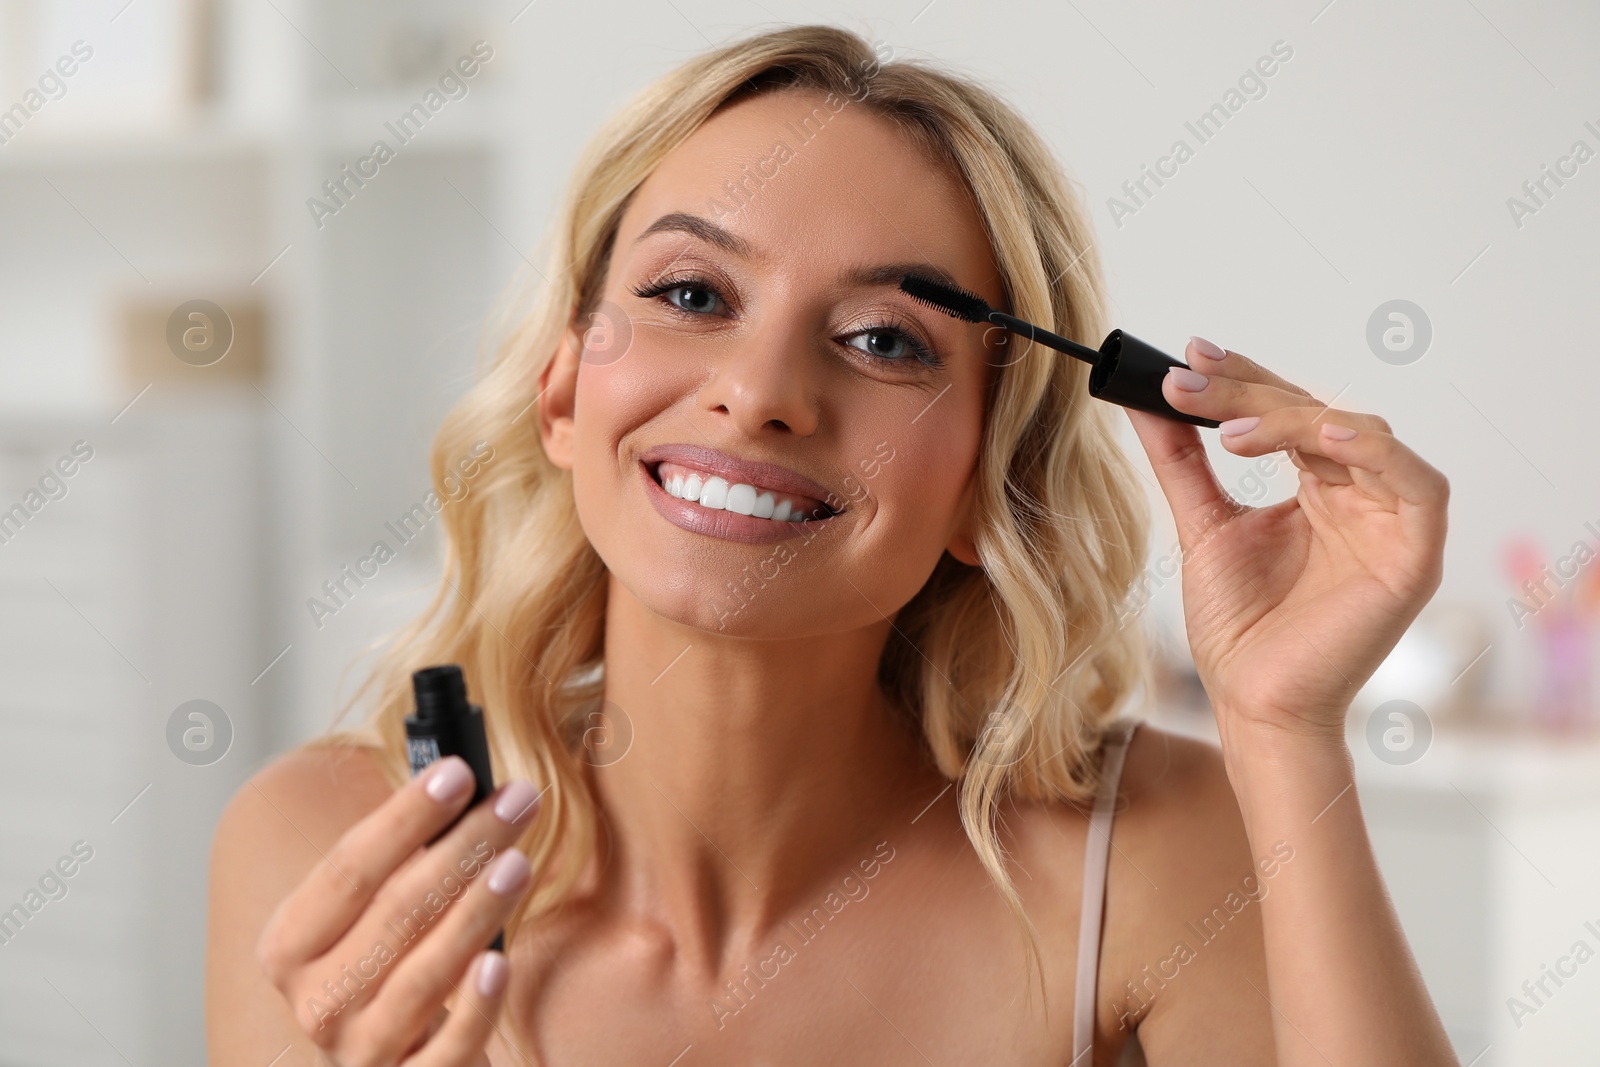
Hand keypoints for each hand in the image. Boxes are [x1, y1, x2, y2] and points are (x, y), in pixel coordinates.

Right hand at [255, 756, 540, 1064]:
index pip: (348, 869)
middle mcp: (316, 1000)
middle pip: (394, 913)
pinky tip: (500, 962)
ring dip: (474, 912)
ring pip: (421, 977)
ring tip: (519, 862)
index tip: (459, 771)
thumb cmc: (390, 968)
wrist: (394, 1066)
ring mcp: (359, 1051)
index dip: (405, 818)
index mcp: (290, 944)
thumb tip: (464, 783)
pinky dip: (474, 1007)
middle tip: (517, 801)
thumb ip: (403, 860)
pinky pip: (446, 1050)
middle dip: (463, 848)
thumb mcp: (376, 916)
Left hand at [1124, 337, 1448, 750]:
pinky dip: (1375, 452)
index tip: (1188, 356)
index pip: (1286, 412)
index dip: (1242, 378)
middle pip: (1316, 415)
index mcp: (1319, 488)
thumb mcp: (1201, 526)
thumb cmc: (1238, 627)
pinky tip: (1322, 437)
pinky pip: (1417, 484)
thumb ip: (1181, 461)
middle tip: (1190, 380)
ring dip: (1294, 418)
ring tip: (1231, 426)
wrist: (1252, 701)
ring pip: (1358, 436)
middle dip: (1250, 392)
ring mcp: (1391, 522)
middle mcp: (1360, 496)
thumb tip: (1146, 401)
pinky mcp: (1416, 555)